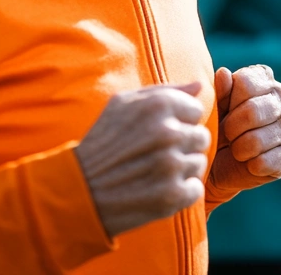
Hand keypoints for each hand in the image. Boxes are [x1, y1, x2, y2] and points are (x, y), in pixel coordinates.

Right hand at [75, 83, 210, 237]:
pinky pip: (195, 189)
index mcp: (157, 105)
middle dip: (183, 145)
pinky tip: (157, 189)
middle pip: (201, 136)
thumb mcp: (123, 103)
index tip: (158, 133)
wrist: (79, 187)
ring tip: (153, 171)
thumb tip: (199, 84)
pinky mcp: (172, 195)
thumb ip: (165, 90)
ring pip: (199, 162)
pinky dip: (180, 192)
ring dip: (181, 169)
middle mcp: (167, 132)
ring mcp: (170, 165)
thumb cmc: (103, 140)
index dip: (179, 122)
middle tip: (156, 154)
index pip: (196, 110)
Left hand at [208, 65, 280, 194]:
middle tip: (226, 134)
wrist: (217, 162)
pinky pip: (264, 162)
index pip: (246, 83)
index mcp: (262, 78)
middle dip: (230, 128)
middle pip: (253, 111)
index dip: (228, 101)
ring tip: (235, 148)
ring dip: (238, 149)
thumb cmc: (216, 125)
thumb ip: (218, 90)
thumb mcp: (212, 106)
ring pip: (257, 140)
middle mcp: (280, 97)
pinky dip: (249, 165)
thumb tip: (224, 74)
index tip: (224, 111)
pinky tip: (248, 162)